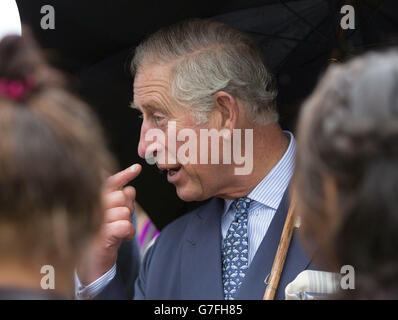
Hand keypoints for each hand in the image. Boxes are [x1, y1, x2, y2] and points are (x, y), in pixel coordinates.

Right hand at [77, 164, 141, 284]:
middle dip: (128, 207)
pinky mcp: (101, 235)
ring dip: (128, 222)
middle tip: (121, 219)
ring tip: (119, 230)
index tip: (138, 168)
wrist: (92, 261)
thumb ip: (120, 198)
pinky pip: (125, 225)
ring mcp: (95, 220)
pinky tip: (122, 237)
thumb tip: (130, 186)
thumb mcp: (113, 213)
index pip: (111, 182)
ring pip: (125, 211)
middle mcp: (92, 207)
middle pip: (122, 196)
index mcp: (94, 198)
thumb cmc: (103, 233)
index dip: (125, 174)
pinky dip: (128, 232)